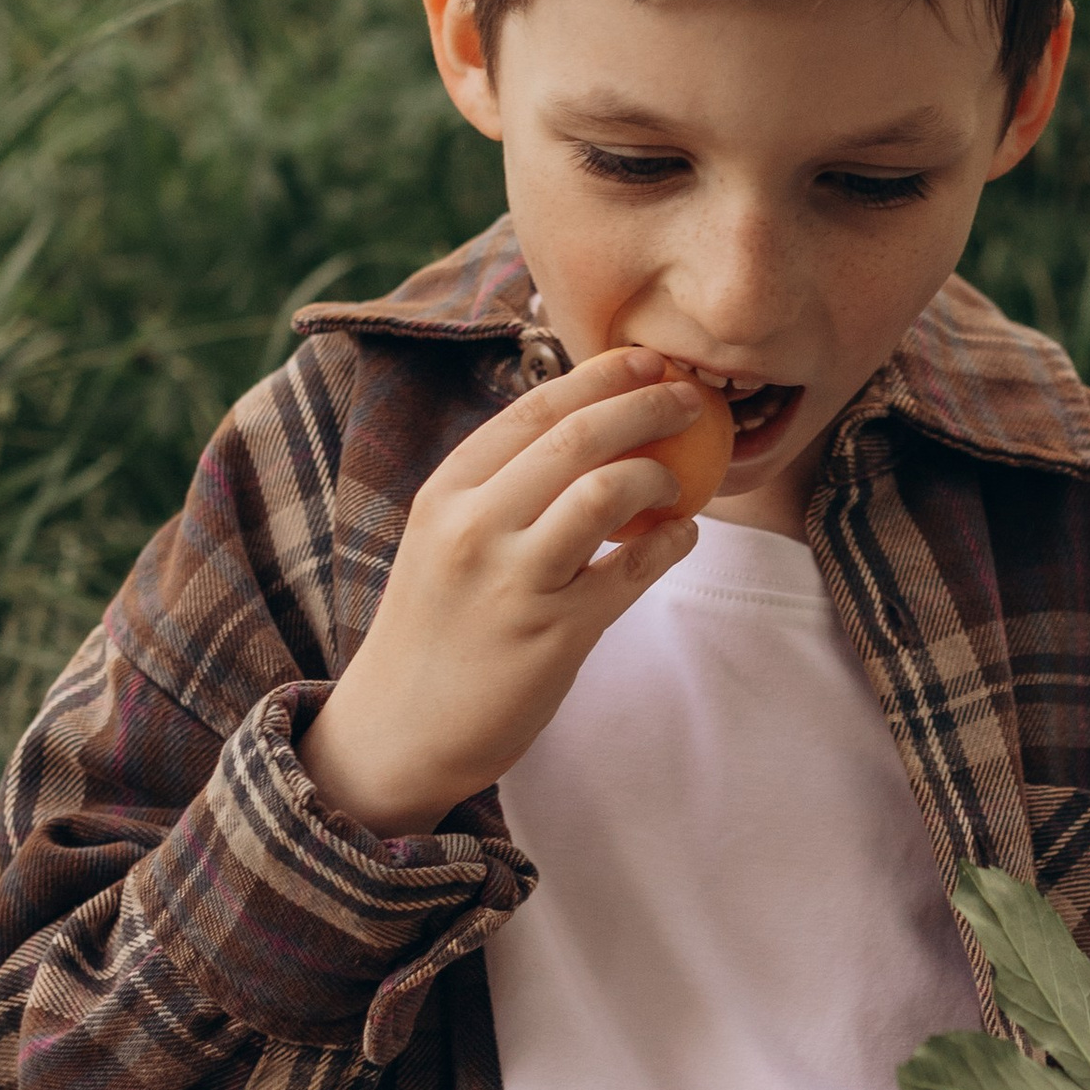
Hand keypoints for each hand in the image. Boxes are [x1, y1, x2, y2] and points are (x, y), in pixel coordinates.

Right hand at [297, 346, 711, 837]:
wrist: (397, 730)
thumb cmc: (436, 627)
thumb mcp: (444, 539)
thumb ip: (501, 488)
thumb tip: (584, 428)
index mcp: (447, 492)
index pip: (534, 409)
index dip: (600, 376)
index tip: (647, 359)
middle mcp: (474, 526)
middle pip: (578, 437)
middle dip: (647, 405)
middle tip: (691, 402)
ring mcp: (513, 580)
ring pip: (607, 492)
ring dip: (660, 478)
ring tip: (678, 486)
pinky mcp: (553, 634)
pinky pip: (632, 570)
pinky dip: (670, 544)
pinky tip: (681, 536)